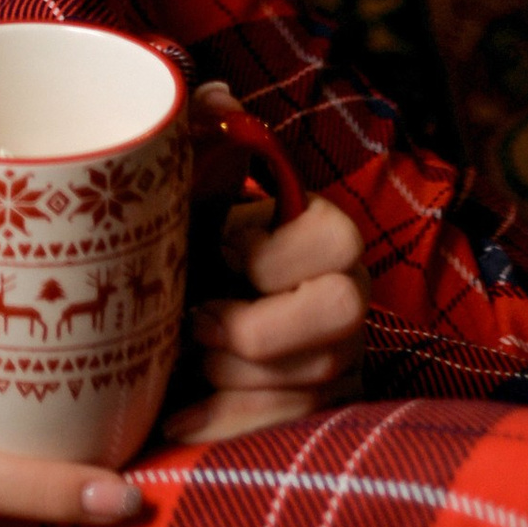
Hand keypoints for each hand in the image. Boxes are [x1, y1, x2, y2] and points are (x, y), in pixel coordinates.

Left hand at [161, 100, 365, 443]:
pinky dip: (222, 426)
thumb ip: (204, 136)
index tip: (222, 250)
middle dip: (257, 329)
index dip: (271, 252)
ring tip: (188, 355)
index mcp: (327, 238)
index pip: (336, 239)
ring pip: (306, 385)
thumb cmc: (196, 247)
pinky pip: (281, 433)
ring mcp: (340, 365)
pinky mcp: (316, 417)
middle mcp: (349, 301)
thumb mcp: (195, 192)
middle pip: (338, 318)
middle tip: (198, 320)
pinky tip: (178, 418)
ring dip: (229, 375)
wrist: (188, 316)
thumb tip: (216, 94)